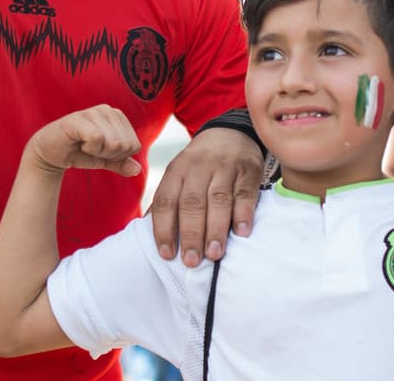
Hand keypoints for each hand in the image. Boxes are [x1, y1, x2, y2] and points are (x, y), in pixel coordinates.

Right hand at [27, 105, 141, 176]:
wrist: (50, 154)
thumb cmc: (79, 153)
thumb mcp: (104, 159)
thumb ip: (121, 163)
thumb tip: (138, 170)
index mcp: (118, 116)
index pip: (134, 145)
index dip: (118, 156)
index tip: (101, 151)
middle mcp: (108, 110)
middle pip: (125, 145)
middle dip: (109, 155)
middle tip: (91, 149)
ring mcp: (93, 112)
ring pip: (113, 142)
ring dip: (98, 152)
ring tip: (85, 145)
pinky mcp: (79, 119)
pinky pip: (98, 139)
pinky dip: (90, 148)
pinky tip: (79, 143)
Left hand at [149, 128, 263, 266]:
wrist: (231, 132)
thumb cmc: (200, 164)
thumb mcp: (179, 174)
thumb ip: (167, 200)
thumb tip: (145, 231)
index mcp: (177, 170)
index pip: (166, 200)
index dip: (164, 228)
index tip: (166, 254)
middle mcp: (199, 167)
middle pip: (192, 202)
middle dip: (191, 234)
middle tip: (191, 261)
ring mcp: (225, 167)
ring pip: (218, 199)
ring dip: (216, 229)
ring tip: (214, 253)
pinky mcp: (248, 170)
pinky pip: (245, 193)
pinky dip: (243, 213)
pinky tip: (242, 232)